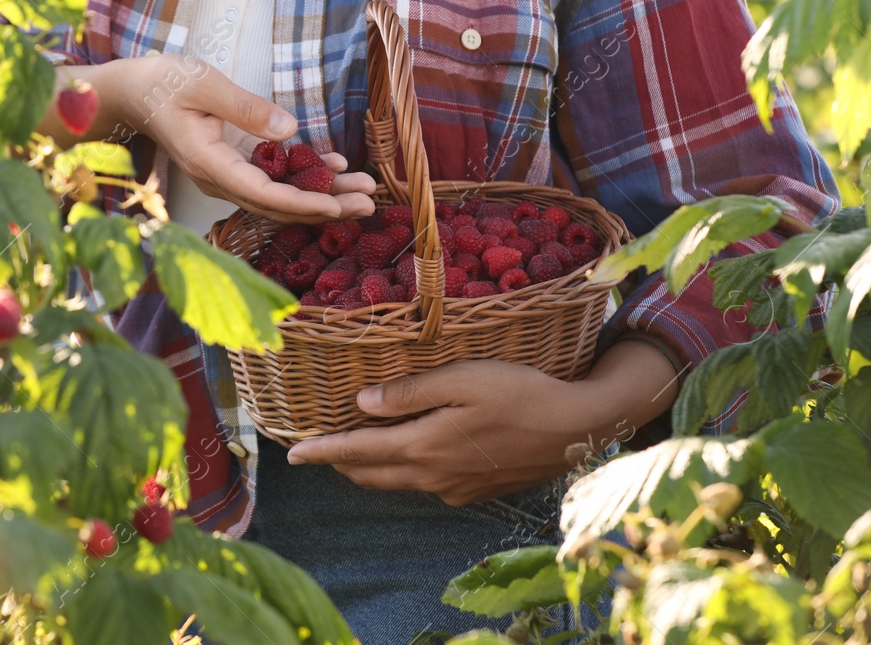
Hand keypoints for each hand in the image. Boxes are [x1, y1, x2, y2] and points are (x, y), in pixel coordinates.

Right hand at [68, 54, 374, 223]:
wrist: (132, 93)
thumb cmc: (163, 83)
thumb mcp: (204, 84)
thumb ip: (245, 108)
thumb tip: (288, 130)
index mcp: (209, 163)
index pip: (263, 193)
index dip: (302, 202)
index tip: (337, 204)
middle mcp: (219, 179)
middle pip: (277, 205)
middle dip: (325, 207)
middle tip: (368, 204)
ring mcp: (225, 176)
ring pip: (278, 197)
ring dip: (321, 196)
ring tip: (363, 191)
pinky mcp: (232, 167)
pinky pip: (272, 181)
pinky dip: (304, 178)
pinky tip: (335, 168)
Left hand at [285, 342, 680, 504]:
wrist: (578, 427)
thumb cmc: (521, 392)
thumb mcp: (463, 379)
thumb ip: (410, 393)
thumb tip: (363, 403)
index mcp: (424, 447)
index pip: (357, 452)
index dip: (322, 452)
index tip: (292, 454)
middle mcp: (434, 476)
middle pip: (371, 474)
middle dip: (339, 463)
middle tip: (316, 450)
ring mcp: (455, 488)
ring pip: (397, 483)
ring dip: (369, 469)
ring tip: (351, 452)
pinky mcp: (475, 491)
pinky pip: (426, 485)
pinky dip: (403, 472)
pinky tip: (408, 455)